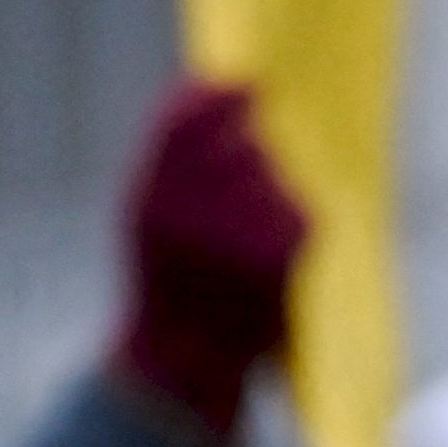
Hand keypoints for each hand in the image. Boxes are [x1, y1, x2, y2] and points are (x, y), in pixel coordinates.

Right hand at [107, 77, 309, 433]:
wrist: (186, 361)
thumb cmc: (167, 286)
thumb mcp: (149, 220)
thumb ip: (173, 161)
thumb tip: (223, 91)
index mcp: (148, 197)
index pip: (183, 122)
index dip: (217, 96)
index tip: (246, 84)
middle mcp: (188, 208)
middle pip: (244, 146)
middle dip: (250, 160)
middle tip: (238, 202)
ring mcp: (236, 228)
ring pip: (274, 179)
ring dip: (270, 199)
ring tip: (243, 246)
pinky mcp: (280, 249)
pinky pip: (299, 210)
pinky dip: (291, 228)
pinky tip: (268, 262)